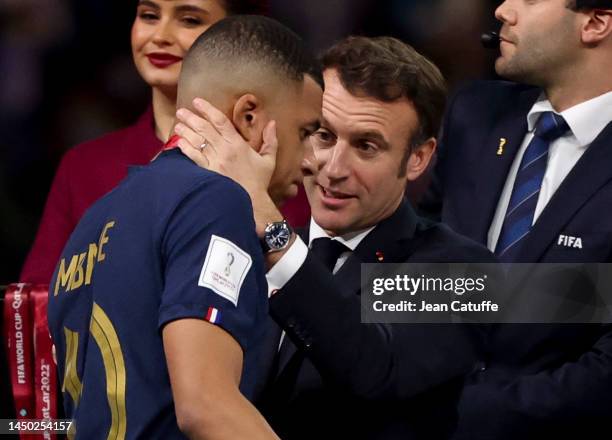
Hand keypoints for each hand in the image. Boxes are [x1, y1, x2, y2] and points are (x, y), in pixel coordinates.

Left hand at [175, 98, 283, 235]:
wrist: (251, 203)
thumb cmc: (259, 182)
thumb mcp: (269, 160)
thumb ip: (271, 140)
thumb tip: (272, 123)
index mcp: (238, 144)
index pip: (220, 121)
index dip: (208, 109)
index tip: (197, 101)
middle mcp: (224, 151)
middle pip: (204, 129)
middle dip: (191, 118)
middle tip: (181, 111)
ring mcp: (215, 162)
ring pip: (197, 142)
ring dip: (186, 131)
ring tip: (178, 124)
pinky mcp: (208, 173)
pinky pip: (194, 158)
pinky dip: (186, 149)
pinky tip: (179, 143)